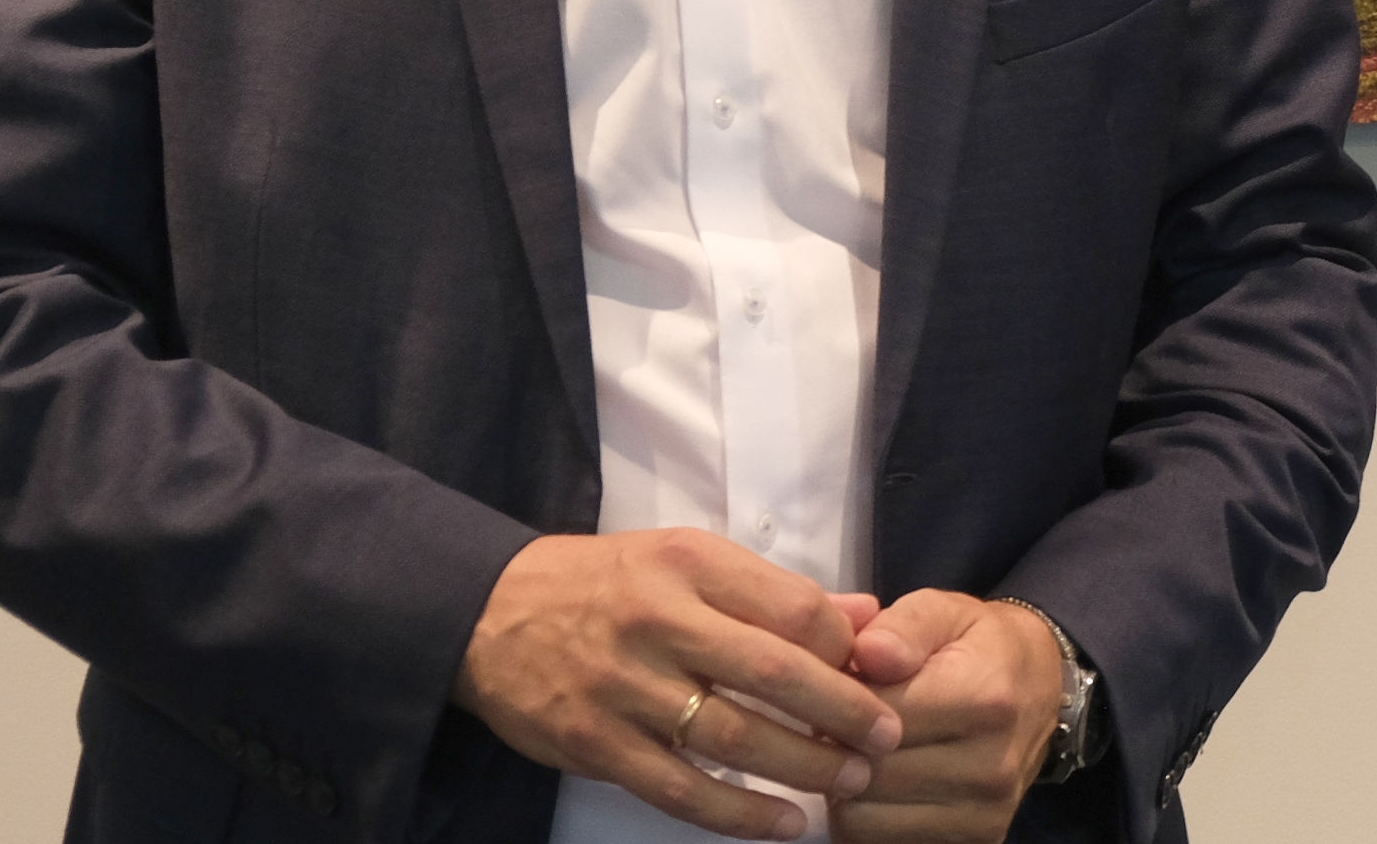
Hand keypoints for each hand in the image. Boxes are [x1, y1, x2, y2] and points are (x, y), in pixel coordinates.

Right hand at [454, 529, 902, 841]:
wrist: (488, 612)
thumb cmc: (608, 584)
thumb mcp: (688, 559)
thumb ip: (776, 591)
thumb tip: (867, 615)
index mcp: (691, 565)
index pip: (794, 608)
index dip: (847, 648)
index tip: (877, 674)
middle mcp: (659, 622)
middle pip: (776, 674)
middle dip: (845, 712)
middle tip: (888, 738)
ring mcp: (624, 688)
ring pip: (734, 738)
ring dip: (804, 767)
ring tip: (850, 780)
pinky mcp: (595, 744)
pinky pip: (680, 790)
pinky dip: (740, 813)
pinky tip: (785, 822)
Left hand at [831, 590, 1070, 842]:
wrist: (1042, 689)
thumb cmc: (981, 645)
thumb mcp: (945, 612)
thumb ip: (904, 626)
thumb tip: (868, 653)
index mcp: (985, 699)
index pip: (875, 717)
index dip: (837, 701)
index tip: (836, 687)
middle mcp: (990, 766)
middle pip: (866, 774)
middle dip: (836, 746)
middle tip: (838, 723)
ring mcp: (985, 812)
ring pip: (863, 819)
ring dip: (844, 788)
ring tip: (857, 753)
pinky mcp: (978, 841)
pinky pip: (882, 842)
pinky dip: (866, 817)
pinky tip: (878, 783)